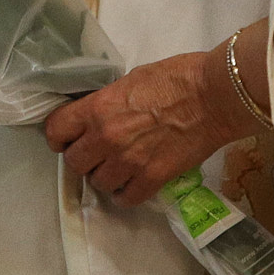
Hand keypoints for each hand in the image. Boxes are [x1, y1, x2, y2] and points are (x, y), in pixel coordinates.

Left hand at [43, 50, 256, 207]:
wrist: (217, 95)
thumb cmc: (179, 76)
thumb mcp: (134, 78)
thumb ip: (110, 100)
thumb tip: (100, 114)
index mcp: (99, 108)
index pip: (56, 130)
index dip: (60, 135)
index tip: (69, 138)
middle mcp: (107, 138)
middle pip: (74, 163)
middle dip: (83, 158)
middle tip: (99, 152)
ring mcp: (129, 162)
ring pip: (98, 183)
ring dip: (106, 176)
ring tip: (121, 166)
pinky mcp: (152, 179)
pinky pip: (125, 198)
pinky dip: (127, 192)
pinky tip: (135, 182)